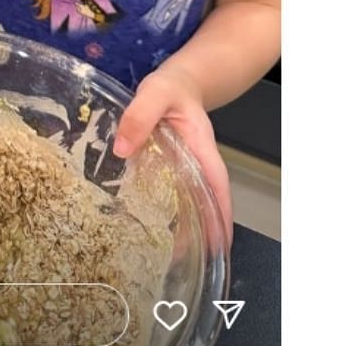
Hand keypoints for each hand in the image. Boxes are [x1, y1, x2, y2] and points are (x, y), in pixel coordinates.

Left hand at [113, 64, 233, 244]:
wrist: (177, 83)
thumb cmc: (171, 87)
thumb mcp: (155, 93)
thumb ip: (140, 116)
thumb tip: (123, 149)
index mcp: (202, 148)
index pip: (217, 186)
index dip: (220, 215)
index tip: (222, 244)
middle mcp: (199, 163)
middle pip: (208, 202)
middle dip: (206, 232)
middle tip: (195, 263)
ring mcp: (187, 167)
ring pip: (193, 201)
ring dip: (189, 227)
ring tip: (176, 259)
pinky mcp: (173, 168)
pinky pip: (174, 194)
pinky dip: (171, 213)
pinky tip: (156, 230)